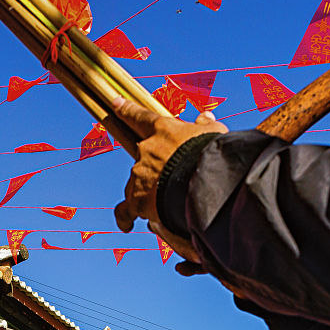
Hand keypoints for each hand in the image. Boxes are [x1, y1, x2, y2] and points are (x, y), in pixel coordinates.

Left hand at [108, 97, 225, 232]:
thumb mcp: (214, 133)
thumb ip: (207, 125)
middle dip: (155, 165)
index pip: (140, 116)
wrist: (205, 182)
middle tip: (172, 175)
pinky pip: (126, 209)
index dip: (127, 110)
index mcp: (163, 129)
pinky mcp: (138, 200)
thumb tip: (205, 117)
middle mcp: (146, 150)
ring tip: (167, 201)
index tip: (114, 103)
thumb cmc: (214, 154)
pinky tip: (127, 225)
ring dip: (150, 189)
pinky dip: (125, 217)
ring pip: (138, 182)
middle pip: (143, 156)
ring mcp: (139, 175)